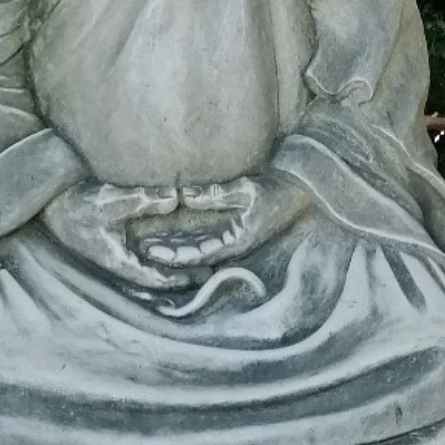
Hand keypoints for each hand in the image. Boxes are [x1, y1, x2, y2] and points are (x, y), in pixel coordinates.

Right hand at [40, 182, 193, 289]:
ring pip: (149, 263)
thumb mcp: (108, 201)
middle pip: (154, 273)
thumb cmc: (74, 205)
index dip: (177, 278)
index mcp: (116, 259)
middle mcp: (117, 259)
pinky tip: (173, 242)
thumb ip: (140, 200)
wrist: (48, 203)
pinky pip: (141, 252)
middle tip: (209, 271)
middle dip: (180, 273)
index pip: (152, 276)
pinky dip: (159, 252)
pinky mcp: (113, 241)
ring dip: (171, 263)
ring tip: (198, 259)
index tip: (201, 276)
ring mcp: (115, 252)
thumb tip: (173, 199)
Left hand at [138, 173, 309, 270]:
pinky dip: (189, 238)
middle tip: (143, 251)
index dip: (177, 254)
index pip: (200, 253)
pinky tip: (172, 234)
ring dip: (177, 248)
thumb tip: (186, 196)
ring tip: (150, 244)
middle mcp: (234, 245)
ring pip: (200, 248)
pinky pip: (208, 239)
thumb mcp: (247, 189)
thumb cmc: (277, 190)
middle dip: (171, 254)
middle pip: (196, 255)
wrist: (301, 190)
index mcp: (238, 240)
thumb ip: (216, 193)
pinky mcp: (236, 231)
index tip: (154, 254)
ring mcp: (235, 239)